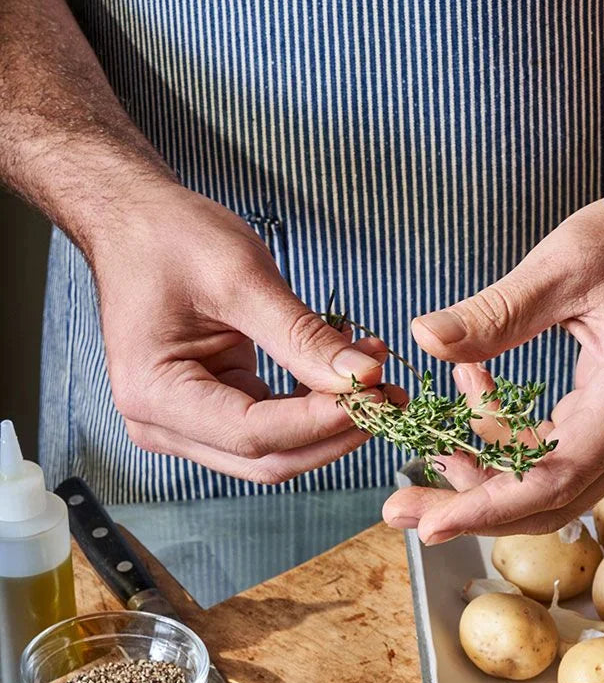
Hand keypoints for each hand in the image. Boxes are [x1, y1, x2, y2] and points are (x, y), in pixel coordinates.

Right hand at [90, 185, 399, 483]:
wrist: (136, 224)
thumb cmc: (170, 239)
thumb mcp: (240, 276)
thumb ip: (301, 335)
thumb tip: (363, 377)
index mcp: (154, 395)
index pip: (254, 434)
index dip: (321, 420)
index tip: (374, 392)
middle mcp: (162, 425)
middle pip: (267, 458)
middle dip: (334, 430)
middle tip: (388, 395)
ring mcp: (186, 426)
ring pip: (275, 452)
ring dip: (330, 423)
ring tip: (374, 376)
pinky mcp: (211, 415)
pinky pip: (271, 429)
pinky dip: (312, 408)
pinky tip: (344, 375)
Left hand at [382, 179, 603, 541]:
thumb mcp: (569, 261)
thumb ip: (497, 311)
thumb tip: (425, 338)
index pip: (551, 480)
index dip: (485, 509)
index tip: (426, 522)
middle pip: (547, 501)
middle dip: (470, 506)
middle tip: (400, 503)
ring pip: (550, 483)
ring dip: (487, 469)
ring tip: (431, 437)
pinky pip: (559, 453)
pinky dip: (511, 436)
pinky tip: (476, 387)